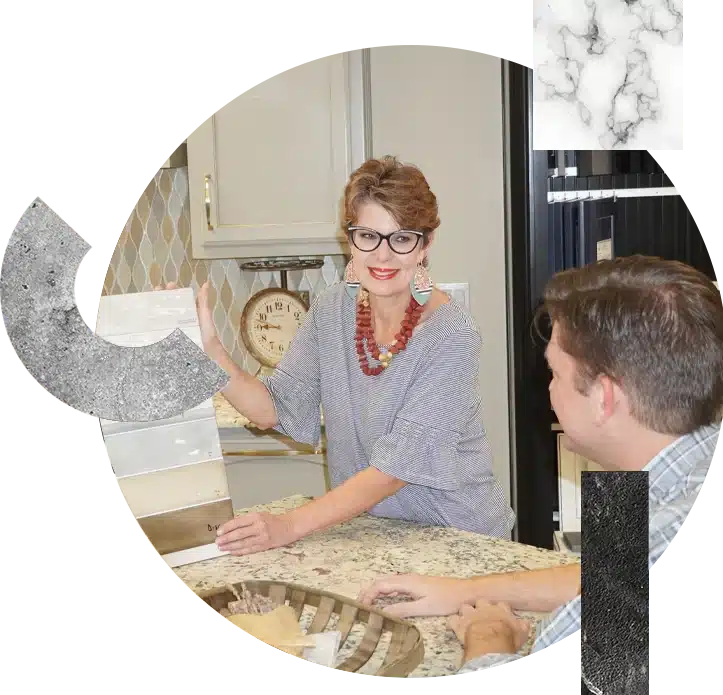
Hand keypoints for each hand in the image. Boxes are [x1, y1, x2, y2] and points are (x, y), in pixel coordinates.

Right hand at [154, 280, 218, 352]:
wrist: (206, 352)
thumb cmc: (207, 333)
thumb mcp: (204, 315)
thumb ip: (203, 301)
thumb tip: (206, 283)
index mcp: (186, 312)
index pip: (176, 298)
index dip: (171, 291)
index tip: (168, 285)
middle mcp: (176, 319)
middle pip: (165, 305)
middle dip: (160, 297)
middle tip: (157, 290)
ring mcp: (170, 328)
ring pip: (160, 316)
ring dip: (153, 308)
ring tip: (149, 300)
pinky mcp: (167, 338)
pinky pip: (158, 331)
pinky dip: (150, 325)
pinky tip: (145, 320)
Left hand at [215, 511, 298, 555]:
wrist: (289, 526)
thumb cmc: (273, 520)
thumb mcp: (260, 515)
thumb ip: (247, 521)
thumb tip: (230, 528)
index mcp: (256, 517)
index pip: (238, 522)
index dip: (227, 527)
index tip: (219, 532)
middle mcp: (259, 526)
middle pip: (239, 533)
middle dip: (226, 538)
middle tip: (217, 542)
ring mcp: (262, 537)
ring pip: (243, 543)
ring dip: (231, 546)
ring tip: (222, 548)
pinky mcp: (265, 546)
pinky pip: (250, 549)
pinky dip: (240, 551)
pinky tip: (233, 552)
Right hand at [357, 574, 472, 617]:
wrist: (464, 591)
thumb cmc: (446, 600)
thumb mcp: (424, 608)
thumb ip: (403, 609)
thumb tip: (383, 612)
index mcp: (407, 582)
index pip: (381, 585)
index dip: (368, 594)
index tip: (360, 606)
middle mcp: (407, 577)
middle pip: (382, 581)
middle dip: (368, 591)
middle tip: (359, 605)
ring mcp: (412, 579)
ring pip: (388, 582)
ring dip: (376, 590)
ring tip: (368, 603)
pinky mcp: (416, 583)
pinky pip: (395, 584)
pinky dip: (385, 591)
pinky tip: (385, 599)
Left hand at [447, 600, 529, 650]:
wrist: (491, 646)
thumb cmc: (507, 641)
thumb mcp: (521, 634)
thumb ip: (523, 626)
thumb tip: (525, 622)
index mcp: (501, 610)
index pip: (501, 604)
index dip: (500, 609)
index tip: (500, 614)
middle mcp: (485, 608)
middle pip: (481, 601)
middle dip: (481, 607)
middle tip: (482, 615)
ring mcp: (470, 615)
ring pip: (465, 607)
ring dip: (465, 612)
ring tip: (466, 619)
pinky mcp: (460, 624)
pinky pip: (452, 620)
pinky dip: (453, 623)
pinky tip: (454, 626)